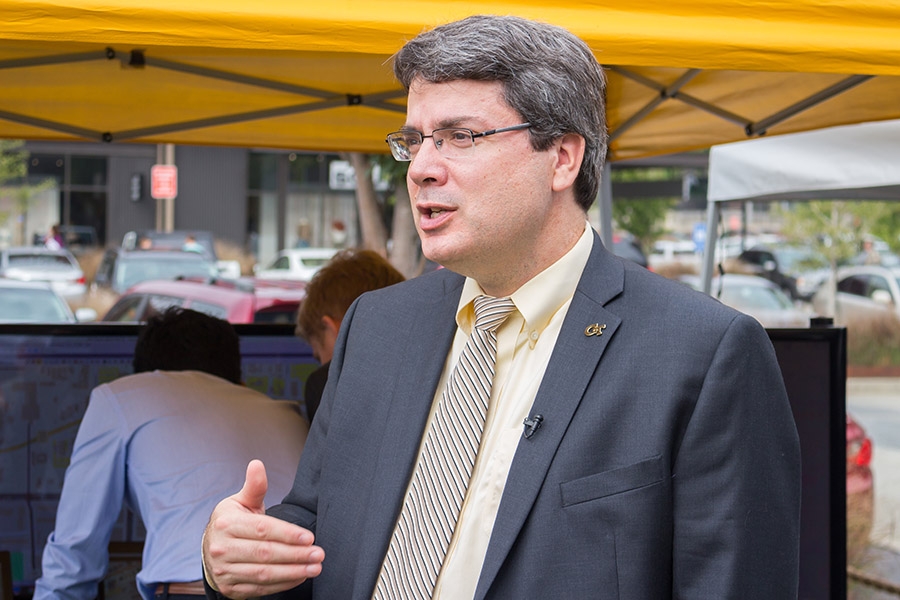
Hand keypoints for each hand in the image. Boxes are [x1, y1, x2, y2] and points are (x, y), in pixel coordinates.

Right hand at [203, 460, 323, 598]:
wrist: (211, 549)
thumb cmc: (232, 522)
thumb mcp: (240, 501)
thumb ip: (254, 487)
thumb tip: (257, 464)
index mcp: (227, 523)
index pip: (262, 529)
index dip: (288, 534)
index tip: (309, 537)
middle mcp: (222, 548)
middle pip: (265, 553)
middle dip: (296, 555)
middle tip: (318, 554)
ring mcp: (224, 571)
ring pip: (264, 573)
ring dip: (293, 572)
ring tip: (314, 568)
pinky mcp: (230, 588)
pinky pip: (260, 588)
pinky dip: (282, 584)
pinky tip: (299, 577)